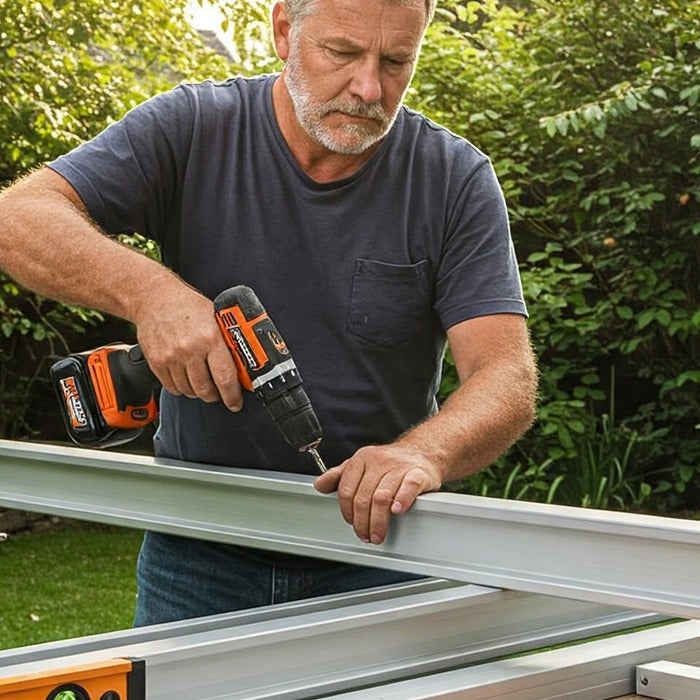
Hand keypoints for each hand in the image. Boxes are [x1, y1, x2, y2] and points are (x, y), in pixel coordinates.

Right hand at [132, 280, 242, 410]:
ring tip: (202, 380)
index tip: (235, 403)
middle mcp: (190, 350)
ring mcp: (171, 358)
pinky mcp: (156, 362)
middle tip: (219, 392)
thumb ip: (227, 341)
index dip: (232, 396)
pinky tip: (186, 376)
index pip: (225, 378)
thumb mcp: (215, 318)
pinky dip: (181, 387)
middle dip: (216, 396)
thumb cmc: (187, 305)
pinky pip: (172, 387)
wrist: (154, 297)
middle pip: (206, 390)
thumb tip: (243, 364)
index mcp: (210, 338)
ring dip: (198, 391)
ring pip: (189, 391)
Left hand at [314, 443, 441, 544]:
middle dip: (362, 522)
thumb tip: (319, 485)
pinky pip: (408, 487)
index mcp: (362, 458)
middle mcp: (379, 461)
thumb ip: (340, 475)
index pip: (347, 489)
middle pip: (363, 497)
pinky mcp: (418, 473)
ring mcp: (399, 467)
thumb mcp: (362, 464)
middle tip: (365, 535)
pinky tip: (397, 511)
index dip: (346, 511)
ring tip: (378, 535)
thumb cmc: (390, 462)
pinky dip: (402, 500)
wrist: (422, 452)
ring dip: (378, 521)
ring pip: (382, 497)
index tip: (351, 523)